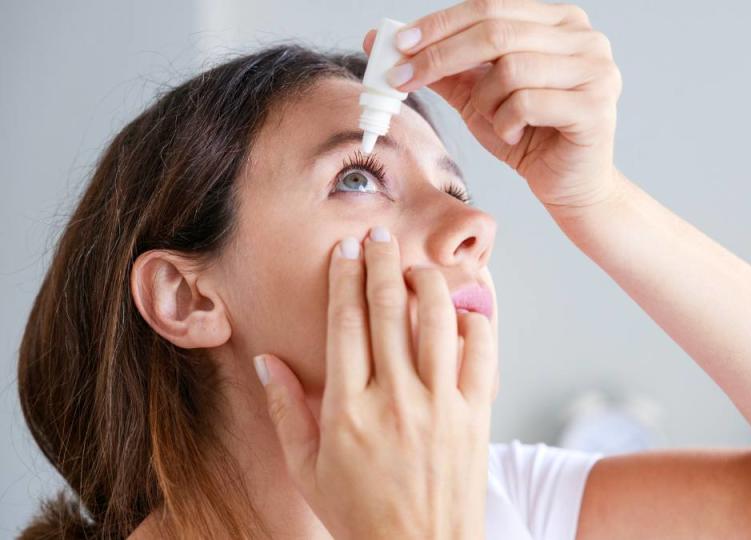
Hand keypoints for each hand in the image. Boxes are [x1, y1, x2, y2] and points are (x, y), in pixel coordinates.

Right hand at [255, 227, 495, 539]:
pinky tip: (462, 311)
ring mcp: (440, 406)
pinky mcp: (476, 415)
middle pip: (388, 309)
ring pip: (437, 321)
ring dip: (427, 283)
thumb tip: (266, 360)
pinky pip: (482, 354)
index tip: (346, 250)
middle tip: (380, 234)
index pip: (345, 324)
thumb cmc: (359, 513)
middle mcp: (394, 399)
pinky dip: (475, 323)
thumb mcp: (308, 468)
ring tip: (417, 268)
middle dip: (382, 262)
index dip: (344, 278)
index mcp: (347, 410)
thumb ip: (284, 411)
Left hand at [363, 0, 624, 216]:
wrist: (570, 186)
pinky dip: (506, 122)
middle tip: (404, 79)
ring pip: (510, 69)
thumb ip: (444, 68)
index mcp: (559, 21)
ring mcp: (596, 70)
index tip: (399, 46)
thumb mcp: (478, 97)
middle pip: (496, 31)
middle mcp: (584, 37)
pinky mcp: (594, 106)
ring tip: (493, 120)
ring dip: (485, 101)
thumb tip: (385, 42)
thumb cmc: (529, 137)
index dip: (440, 24)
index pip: (489, 6)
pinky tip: (514, 135)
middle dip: (440, 56)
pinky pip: (527, 102)